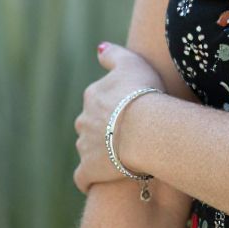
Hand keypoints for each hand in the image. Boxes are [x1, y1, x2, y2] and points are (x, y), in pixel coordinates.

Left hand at [73, 42, 164, 195]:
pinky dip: (89, 178)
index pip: (98, 99)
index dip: (115, 104)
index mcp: (93, 95)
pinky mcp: (88, 170)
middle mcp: (84, 119)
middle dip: (104, 128)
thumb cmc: (143, 93)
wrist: (145, 129)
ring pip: (88, 147)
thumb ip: (113, 54)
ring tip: (123, 154)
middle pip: (91, 123)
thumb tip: (99, 48)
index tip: (131, 109)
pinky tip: (99, 179)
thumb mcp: (132, 62)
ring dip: (101, 151)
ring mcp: (85, 146)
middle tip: (128, 132)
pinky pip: (83, 177)